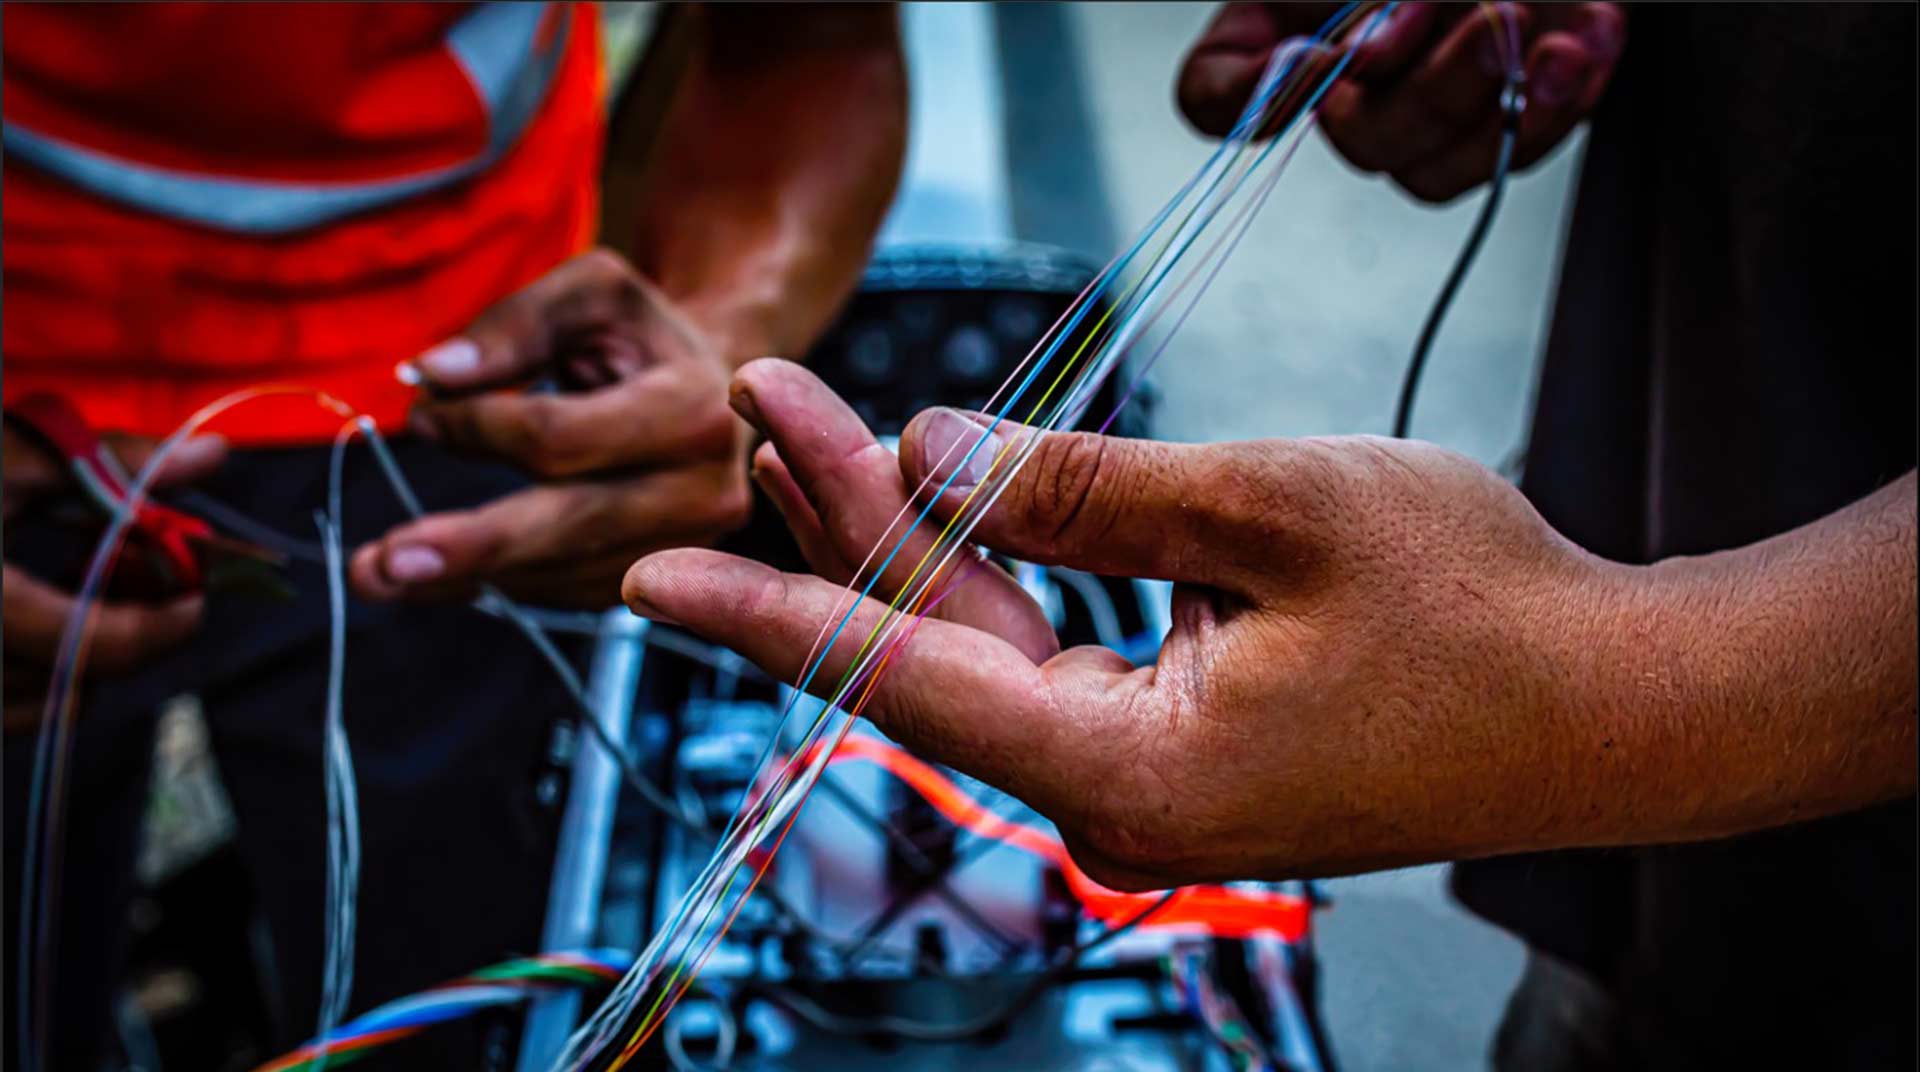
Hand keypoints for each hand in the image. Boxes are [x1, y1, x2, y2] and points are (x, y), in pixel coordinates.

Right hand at [3, 423, 226, 728]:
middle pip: (72, 681)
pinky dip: (40, 671)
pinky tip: (40, 615)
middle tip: (137, 576)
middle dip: (123, 631)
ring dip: (81, 656)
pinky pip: (8, 710)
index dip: (160, 627)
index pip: (87, 645)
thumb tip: (210, 455)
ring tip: (79, 587)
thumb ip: (109, 467)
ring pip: (41, 706)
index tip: (196, 596)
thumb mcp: (10, 458)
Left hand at [350, 250, 751, 607]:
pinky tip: (446, 572)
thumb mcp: (591, 294)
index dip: (478, 426)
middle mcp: (702, 490)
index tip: (423, 413)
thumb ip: (515, 324)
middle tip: (382, 565)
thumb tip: (431, 377)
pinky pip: (567, 592)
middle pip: (569, 524)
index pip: (561, 434)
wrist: (713, 394)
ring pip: (561, 569)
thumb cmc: (640, 336)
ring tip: (379, 573)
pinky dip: (500, 582)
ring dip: (467, 575)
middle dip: (471, 545)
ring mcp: (686, 547)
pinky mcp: (662, 582)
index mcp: (692, 408)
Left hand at [621, 361, 1635, 887]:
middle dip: (843, 519)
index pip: (898, 678)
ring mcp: (1153, 780)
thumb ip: (1085, 490)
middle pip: (933, 647)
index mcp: (1125, 772)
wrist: (1622, 704)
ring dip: (917, 535)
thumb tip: (938, 460)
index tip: (648, 577)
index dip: (766, 612)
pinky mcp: (1187, 747)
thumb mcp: (1271, 510)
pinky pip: (1062, 653)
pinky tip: (950, 495)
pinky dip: (1005, 573)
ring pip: (990, 644)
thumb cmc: (1479, 610)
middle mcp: (1118, 800)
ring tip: (827, 426)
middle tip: (767, 401)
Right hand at [1178, 2, 1624, 201]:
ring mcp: (1432, 101)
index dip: (1252, 98)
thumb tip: (1372, 52)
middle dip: (1433, 93)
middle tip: (1493, 24)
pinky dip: (1569, 94)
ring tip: (1559, 46)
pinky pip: (1528, 138)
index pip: (1216, 92)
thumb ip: (1362, 2)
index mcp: (1288, 29)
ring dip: (1506, 111)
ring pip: (1442, 169)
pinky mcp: (1512, 105)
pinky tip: (1592, 36)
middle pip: (1364, 141)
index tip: (1316, 59)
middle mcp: (1353, 79)